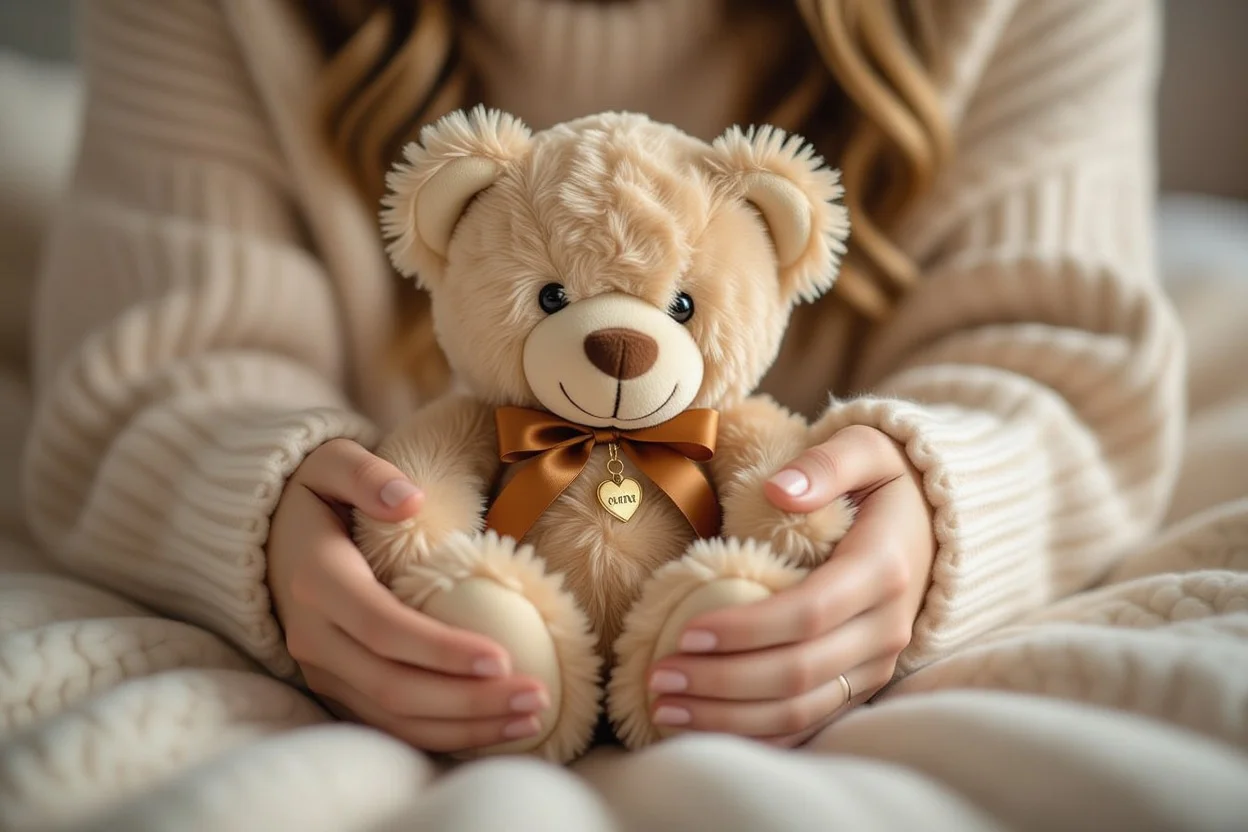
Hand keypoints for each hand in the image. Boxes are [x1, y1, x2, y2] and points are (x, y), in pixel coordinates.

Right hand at [267, 438, 549, 751]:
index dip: (441, 650)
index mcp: (317, 582)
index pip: (383, 629)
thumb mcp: (332, 462)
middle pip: (394, 687)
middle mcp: (314, 637)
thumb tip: (408, 498)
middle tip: (537, 698)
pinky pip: (392, 727)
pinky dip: (445, 737)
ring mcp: (323, 671)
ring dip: (465, 729)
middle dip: (469, 702)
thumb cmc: (318, 495)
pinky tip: (497, 730)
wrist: (267, 536)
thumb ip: (366, 473)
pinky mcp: (338, 690)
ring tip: (531, 721)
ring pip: (394, 719)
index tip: (502, 658)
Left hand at [647, 425, 934, 745]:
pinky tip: (703, 728)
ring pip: (802, 710)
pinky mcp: (861, 684)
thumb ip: (826, 461)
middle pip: (799, 673)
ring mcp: (876, 664)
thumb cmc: (884, 480)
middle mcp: (886, 628)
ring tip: (665, 707)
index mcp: (882, 569)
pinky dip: (756, 736)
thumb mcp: (865, 448)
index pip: (808, 613)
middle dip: (722, 682)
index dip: (746, 629)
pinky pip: (809, 726)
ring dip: (730, 718)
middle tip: (658, 678)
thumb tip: (781, 489)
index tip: (685, 631)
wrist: (936, 522)